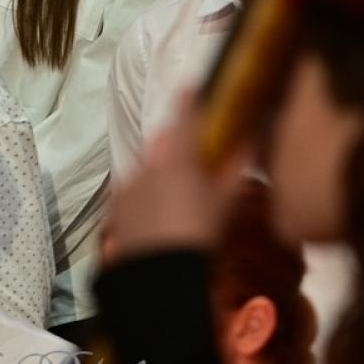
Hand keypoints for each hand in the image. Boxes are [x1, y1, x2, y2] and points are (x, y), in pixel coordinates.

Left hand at [103, 92, 251, 264]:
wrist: (159, 276)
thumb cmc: (200, 233)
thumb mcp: (227, 200)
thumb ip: (237, 166)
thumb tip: (250, 139)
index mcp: (177, 157)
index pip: (183, 116)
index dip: (188, 99)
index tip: (192, 86)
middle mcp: (147, 164)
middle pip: (163, 144)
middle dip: (176, 146)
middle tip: (195, 161)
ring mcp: (126, 188)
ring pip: (147, 169)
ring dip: (161, 174)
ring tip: (178, 197)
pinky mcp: (113, 211)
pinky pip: (132, 193)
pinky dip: (145, 196)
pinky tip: (158, 215)